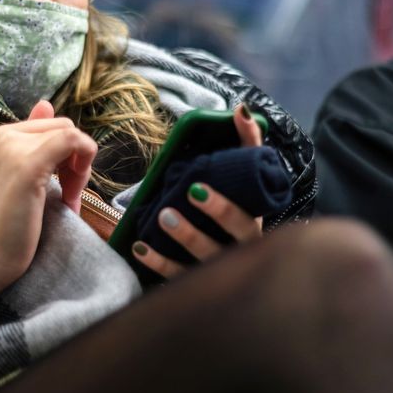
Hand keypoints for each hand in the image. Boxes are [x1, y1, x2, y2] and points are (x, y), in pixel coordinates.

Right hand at [0, 100, 96, 279]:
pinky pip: (72, 140)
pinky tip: (70, 194)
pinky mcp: (28, 165)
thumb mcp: (27, 174)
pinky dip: (84, 162)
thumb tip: (46, 104)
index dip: (70, 154)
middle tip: (67, 193)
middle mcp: (5, 134)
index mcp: (3, 134)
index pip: (56, 126)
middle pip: (67, 128)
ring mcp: (15, 148)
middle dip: (77, 160)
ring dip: (81, 168)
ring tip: (66, 198)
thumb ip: (39, 140)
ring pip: (72, 135)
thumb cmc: (10, 223)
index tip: (64, 185)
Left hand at [133, 103, 263, 278]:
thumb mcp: (246, 175)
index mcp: (253, 228)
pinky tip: (140, 247)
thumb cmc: (239, 204)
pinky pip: (176, 278)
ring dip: (179, 242)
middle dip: (196, 230)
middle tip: (170, 211)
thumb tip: (241, 109)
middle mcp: (238, 253)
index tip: (195, 188)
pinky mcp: (195, 283)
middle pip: (221, 249)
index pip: (244, 222)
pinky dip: (158, 263)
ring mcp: (216, 271)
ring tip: (161, 218)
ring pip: (199, 265)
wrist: (238, 254)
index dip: (222, 209)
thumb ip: (248, 142)